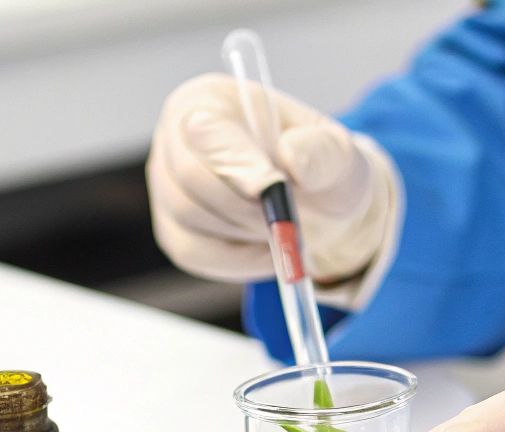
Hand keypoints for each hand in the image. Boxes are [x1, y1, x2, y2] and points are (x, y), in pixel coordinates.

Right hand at [146, 73, 397, 289]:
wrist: (318, 209)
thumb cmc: (319, 170)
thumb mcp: (338, 154)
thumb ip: (321, 152)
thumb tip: (290, 157)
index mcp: (209, 100)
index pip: (206, 129)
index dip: (235, 161)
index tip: (272, 188)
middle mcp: (174, 139)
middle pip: (189, 177)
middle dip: (245, 205)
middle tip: (287, 219)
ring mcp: (166, 187)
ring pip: (188, 218)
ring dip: (244, 231)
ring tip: (280, 225)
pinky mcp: (173, 231)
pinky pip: (192, 253)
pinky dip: (236, 259)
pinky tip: (264, 248)